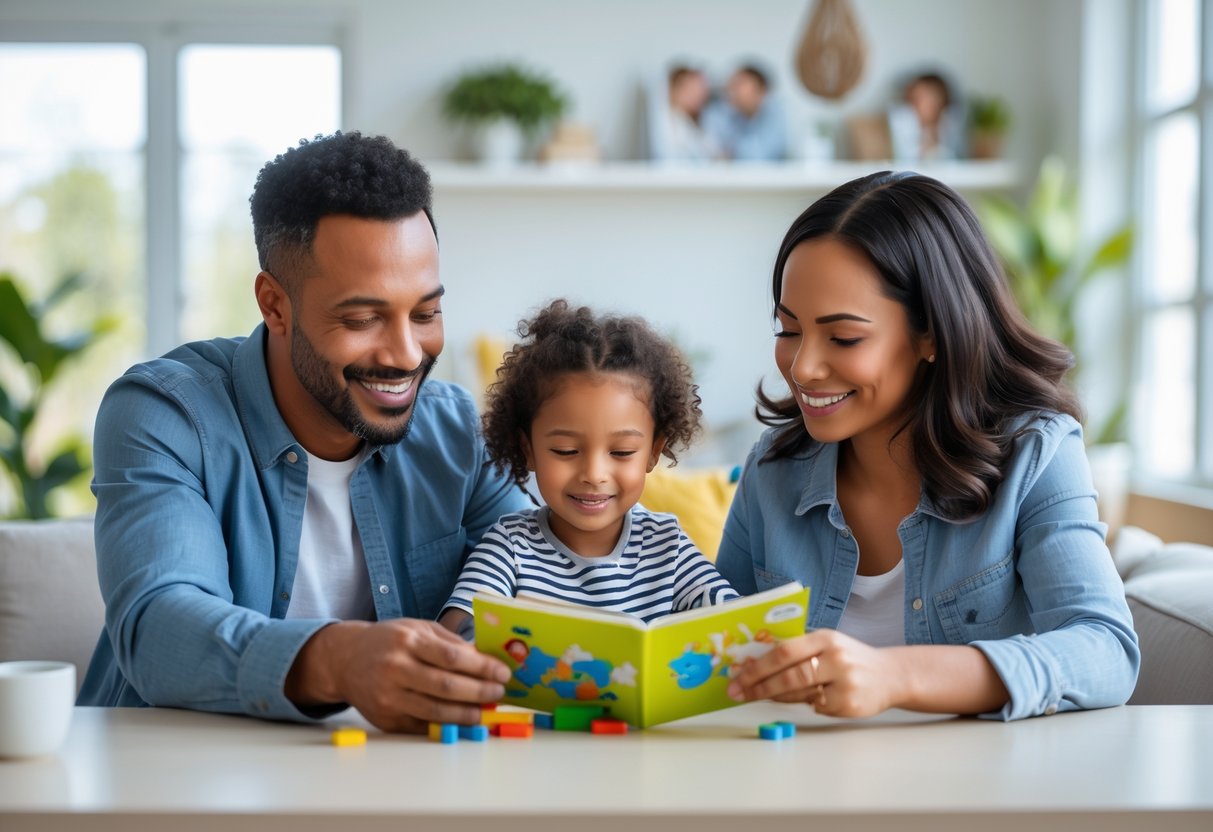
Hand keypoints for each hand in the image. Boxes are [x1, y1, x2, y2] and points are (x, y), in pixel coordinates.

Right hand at [287, 618, 510, 732]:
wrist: (344, 660)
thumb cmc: (388, 640)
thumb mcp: (418, 629)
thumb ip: (451, 643)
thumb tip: (486, 659)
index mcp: (407, 641)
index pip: (452, 657)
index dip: (482, 667)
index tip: (503, 673)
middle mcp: (395, 669)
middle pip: (445, 687)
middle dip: (479, 692)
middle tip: (499, 694)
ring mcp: (388, 696)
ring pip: (434, 711)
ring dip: (466, 714)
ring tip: (484, 711)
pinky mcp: (385, 719)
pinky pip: (421, 726)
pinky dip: (445, 726)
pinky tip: (461, 721)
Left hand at [726, 629, 904, 717]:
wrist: (890, 676)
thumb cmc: (849, 658)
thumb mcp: (827, 644)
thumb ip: (798, 650)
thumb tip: (755, 663)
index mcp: (826, 638)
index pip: (785, 650)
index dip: (758, 665)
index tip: (738, 675)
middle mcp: (837, 658)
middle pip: (790, 674)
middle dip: (759, 685)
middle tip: (738, 693)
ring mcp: (845, 683)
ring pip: (799, 694)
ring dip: (775, 696)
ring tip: (758, 695)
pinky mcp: (849, 705)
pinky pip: (815, 707)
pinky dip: (804, 704)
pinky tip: (804, 698)